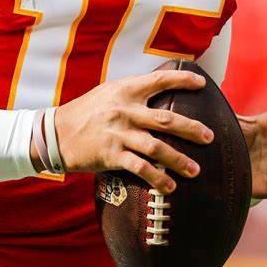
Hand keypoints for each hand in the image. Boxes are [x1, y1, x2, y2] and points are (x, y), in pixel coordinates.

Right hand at [54, 70, 213, 192]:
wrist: (56, 133)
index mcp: (125, 90)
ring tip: (195, 170)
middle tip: (210, 137)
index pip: (159, 80)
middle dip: (191, 129)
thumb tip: (159, 87)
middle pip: (166, 120)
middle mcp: (124, 110)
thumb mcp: (108, 93)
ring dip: (179, 160)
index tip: (201, 84)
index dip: (182, 80)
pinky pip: (140, 168)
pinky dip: (157, 178)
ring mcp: (118, 133)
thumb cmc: (87, 112)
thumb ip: (132, 93)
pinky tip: (169, 186)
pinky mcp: (111, 155)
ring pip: (157, 147)